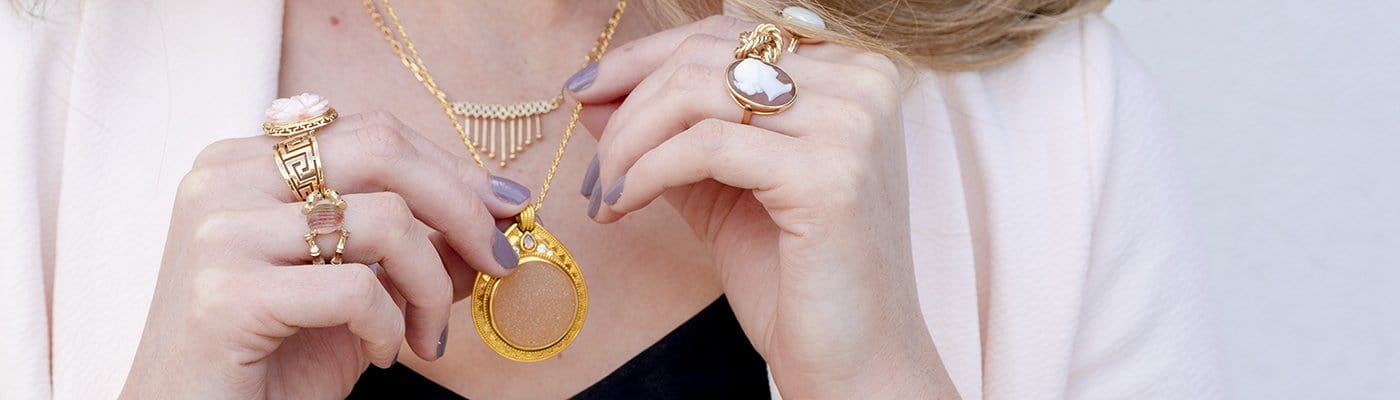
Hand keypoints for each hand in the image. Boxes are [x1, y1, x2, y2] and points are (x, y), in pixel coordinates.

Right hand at [120, 112, 527, 398]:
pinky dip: (390, 327)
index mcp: (249, 163)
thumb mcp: (359, 293)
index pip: (375, 135)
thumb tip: (495, 218)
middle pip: (383, 152)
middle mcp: (225, 180)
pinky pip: (356, 289)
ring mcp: (219, 232)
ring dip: (429, 288)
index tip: (506, 208)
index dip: (453, 169)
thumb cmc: (274, 361)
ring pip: (384, 221)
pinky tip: (382, 355)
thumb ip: (414, 250)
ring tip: (423, 336)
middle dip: (462, 209)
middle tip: (499, 262)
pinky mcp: (225, 293)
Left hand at [571, 16, 956, 397]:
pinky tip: (623, 205)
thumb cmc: (795, 278)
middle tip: (590, 163)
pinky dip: (648, 172)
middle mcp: (862, 82)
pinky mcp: (829, 174)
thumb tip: (594, 95)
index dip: (644, 56)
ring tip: (605, 192)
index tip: (586, 89)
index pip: (725, 32)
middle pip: (706, 54)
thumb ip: (670, 135)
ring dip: (629, 142)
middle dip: (628, 104)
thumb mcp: (722, 188)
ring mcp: (851, 125)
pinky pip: (705, 147)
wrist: (853, 360)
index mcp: (850, 72)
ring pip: (697, 92)